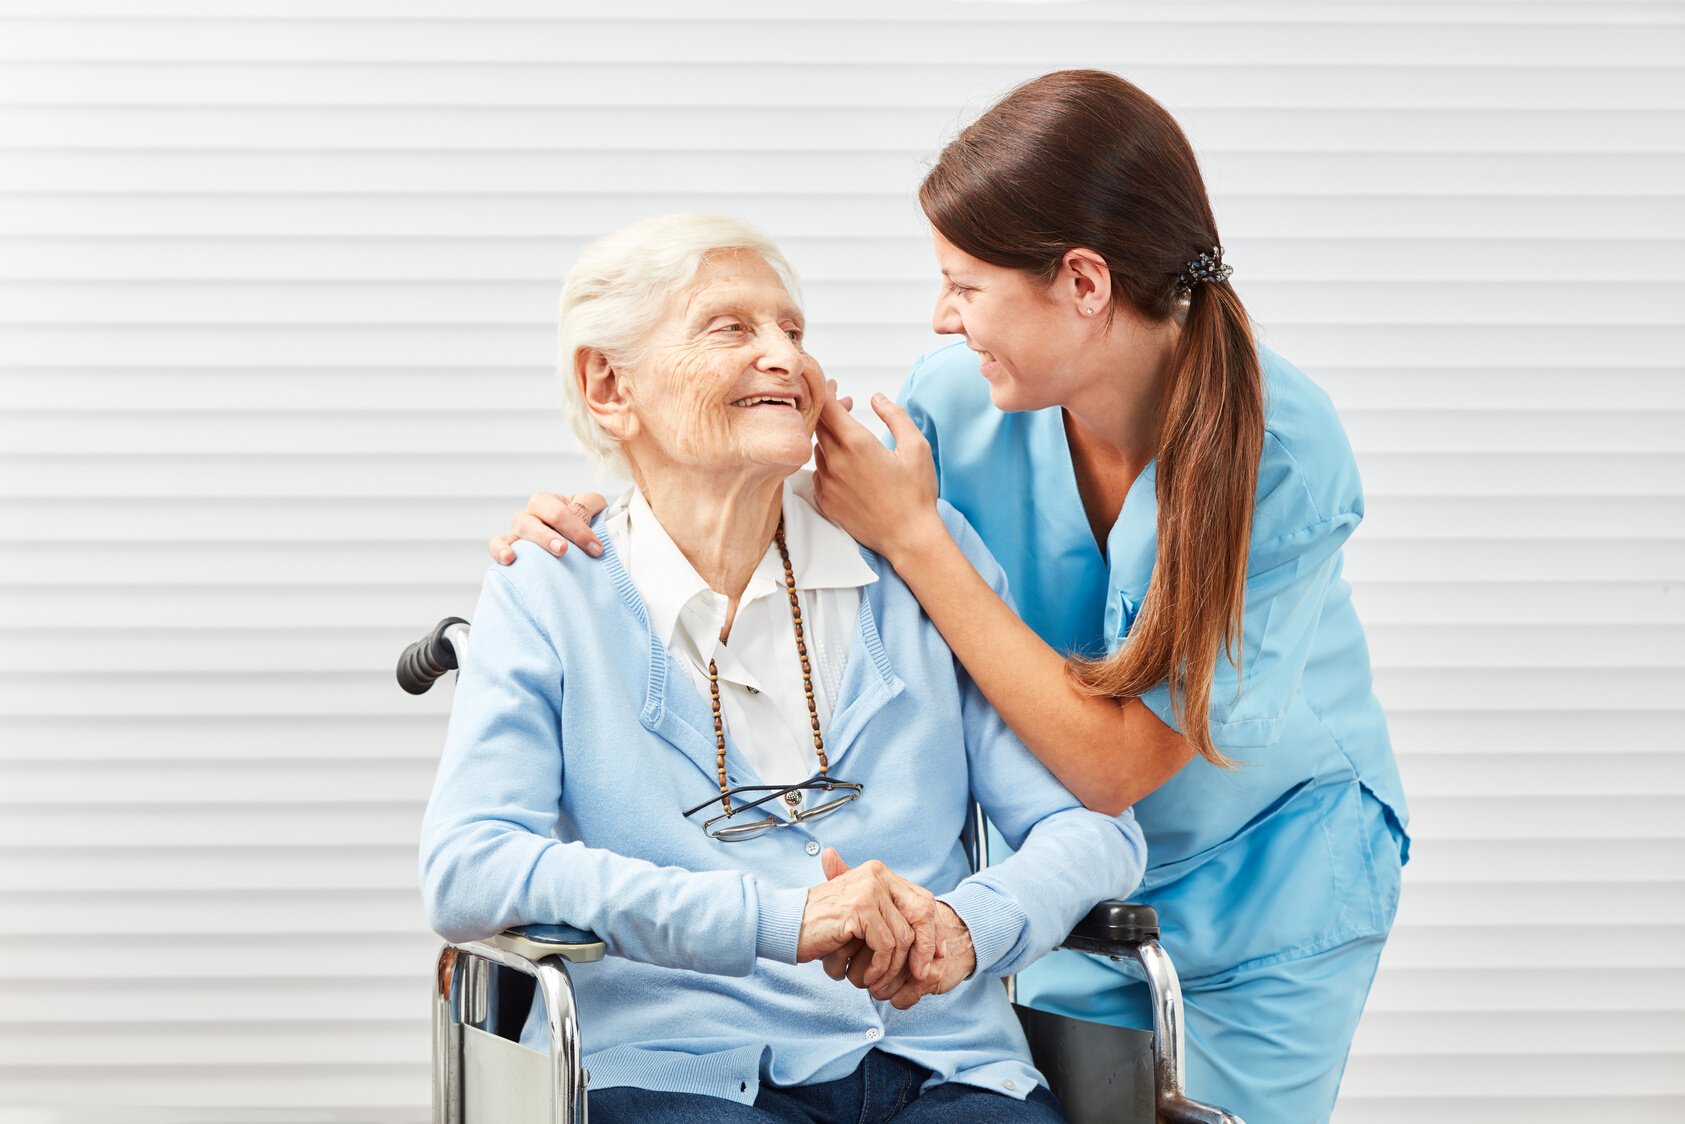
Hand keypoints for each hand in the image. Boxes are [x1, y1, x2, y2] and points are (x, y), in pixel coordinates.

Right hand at [487, 492, 607, 563]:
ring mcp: (516, 534)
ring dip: (515, 547)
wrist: (572, 540)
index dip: (578, 530)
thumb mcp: (590, 506)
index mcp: (545, 502)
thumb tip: (584, 516)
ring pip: (511, 536)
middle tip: (563, 550)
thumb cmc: (580, 521)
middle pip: (531, 524)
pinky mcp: (508, 551)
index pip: (558, 513)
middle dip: (547, 537)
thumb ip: (588, 505)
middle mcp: (527, 516)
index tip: (596, 549)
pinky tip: (505, 562)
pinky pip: (496, 549)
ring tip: (516, 557)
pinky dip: (498, 553)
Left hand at [812, 386, 942, 562]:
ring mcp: (827, 483)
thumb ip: (895, 416)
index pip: (827, 406)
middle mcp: (836, 462)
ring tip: (847, 434)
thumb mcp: (916, 447)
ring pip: (817, 448)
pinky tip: (842, 462)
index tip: (833, 385)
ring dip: (828, 436)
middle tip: (844, 405)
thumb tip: (877, 398)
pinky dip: (826, 461)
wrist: (908, 538)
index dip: (827, 391)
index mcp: (857, 444)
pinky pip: (817, 472)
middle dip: (829, 410)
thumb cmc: (916, 494)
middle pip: (818, 425)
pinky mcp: (825, 500)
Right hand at [818, 858, 975, 1008]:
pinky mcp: (860, 909)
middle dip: (925, 949)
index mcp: (880, 873)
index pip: (922, 900)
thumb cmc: (822, 925)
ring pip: (904, 937)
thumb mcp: (860, 916)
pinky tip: (867, 977)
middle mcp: (877, 875)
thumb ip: (890, 920)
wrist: (786, 925)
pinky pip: (886, 946)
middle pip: (921, 915)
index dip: (933, 930)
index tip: (935, 956)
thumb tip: (932, 945)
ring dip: (894, 967)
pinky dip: (880, 967)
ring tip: (879, 981)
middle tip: (920, 975)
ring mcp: (869, 890)